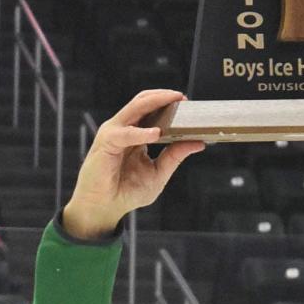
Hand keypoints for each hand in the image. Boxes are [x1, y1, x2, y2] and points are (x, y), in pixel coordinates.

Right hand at [62, 89, 203, 238]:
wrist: (105, 207)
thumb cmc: (127, 191)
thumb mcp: (159, 173)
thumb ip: (175, 156)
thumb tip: (199, 142)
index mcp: (136, 134)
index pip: (151, 109)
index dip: (169, 103)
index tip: (188, 102)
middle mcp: (124, 129)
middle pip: (143, 102)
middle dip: (164, 97)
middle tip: (184, 98)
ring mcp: (114, 133)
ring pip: (135, 108)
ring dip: (156, 102)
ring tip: (174, 102)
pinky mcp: (106, 142)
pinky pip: (126, 133)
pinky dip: (141, 132)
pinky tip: (156, 133)